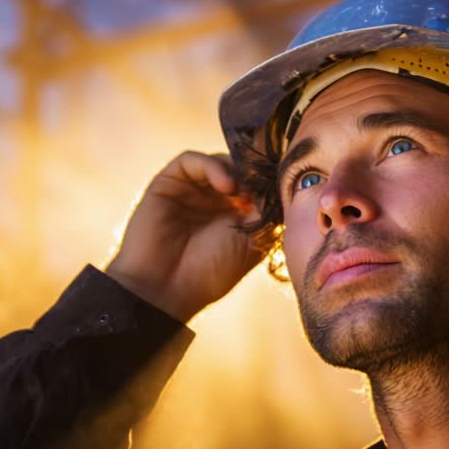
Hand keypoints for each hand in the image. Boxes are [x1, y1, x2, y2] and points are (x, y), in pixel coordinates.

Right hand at [105, 151, 263, 321]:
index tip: (281, 190)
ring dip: (236, 171)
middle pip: (240, 169)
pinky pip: (191, 160)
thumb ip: (266, 211)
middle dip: (255, 175)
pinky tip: (227, 186)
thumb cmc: (210, 272)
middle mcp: (213, 200)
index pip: (257, 185)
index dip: (270, 183)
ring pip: (219, 161)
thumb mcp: (252, 242)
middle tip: (264, 188)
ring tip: (243, 193)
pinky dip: (212, 166)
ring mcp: (191, 190)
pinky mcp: (168, 182)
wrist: (166, 288)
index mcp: (236, 216)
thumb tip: (278, 184)